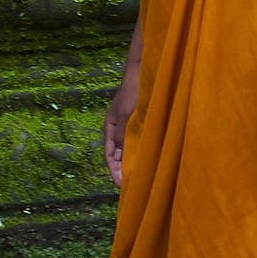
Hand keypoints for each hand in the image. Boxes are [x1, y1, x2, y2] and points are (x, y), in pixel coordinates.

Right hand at [102, 63, 139, 186]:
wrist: (142, 71)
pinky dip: (139, 151)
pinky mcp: (139, 121)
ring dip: (131, 162)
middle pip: (117, 154)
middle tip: (130, 185)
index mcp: (110, 126)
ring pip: (128, 149)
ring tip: (139, 176)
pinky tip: (147, 159)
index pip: (109, 155)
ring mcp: (128, 124)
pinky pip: (137, 140)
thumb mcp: (126, 114)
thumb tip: (120, 156)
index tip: (120, 184)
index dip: (114, 170)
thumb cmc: (133, 91)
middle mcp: (118, 127)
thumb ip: (122, 134)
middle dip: (122, 169)